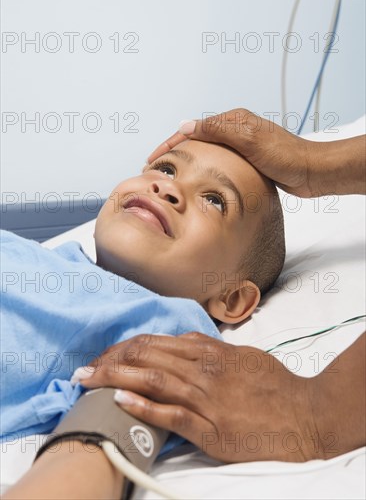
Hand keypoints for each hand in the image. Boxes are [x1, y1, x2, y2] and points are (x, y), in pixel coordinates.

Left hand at [75, 333, 322, 462]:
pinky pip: (172, 414)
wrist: (302, 413)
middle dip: (109, 361)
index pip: (153, 343)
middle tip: (83, 368)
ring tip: (86, 380)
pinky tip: (120, 400)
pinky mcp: (210, 427)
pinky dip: (144, 405)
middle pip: (145, 357)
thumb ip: (209, 348)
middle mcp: (201, 370)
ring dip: (114, 378)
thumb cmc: (272, 384)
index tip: (103, 354)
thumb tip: (184, 342)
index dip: (122, 347)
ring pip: (152, 379)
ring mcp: (205, 398)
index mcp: (207, 352)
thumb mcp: (240, 355)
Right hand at [147, 109, 315, 196]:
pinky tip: (197, 181)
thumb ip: (217, 131)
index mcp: (233, 121)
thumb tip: (184, 126)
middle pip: (196, 140)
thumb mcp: (248, 140)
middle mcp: (235, 130)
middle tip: (155, 169)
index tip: (151, 159)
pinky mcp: (247, 161)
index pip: (193, 129)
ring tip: (170, 175)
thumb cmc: (284, 156)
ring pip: (206, 152)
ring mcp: (241, 146)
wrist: (311, 172)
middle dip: (173, 151)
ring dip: (187, 161)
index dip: (169, 143)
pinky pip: (218, 163)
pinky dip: (203, 169)